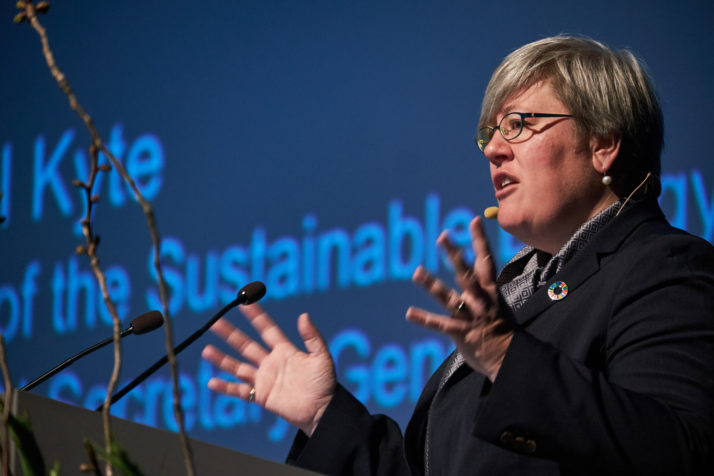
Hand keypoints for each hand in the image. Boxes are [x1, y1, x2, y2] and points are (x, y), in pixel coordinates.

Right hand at [201, 304, 335, 435]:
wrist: (323, 410)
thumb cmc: (325, 384)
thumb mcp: (321, 357)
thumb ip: (312, 337)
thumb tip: (303, 315)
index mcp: (285, 351)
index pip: (266, 330)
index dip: (256, 317)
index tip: (245, 304)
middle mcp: (271, 363)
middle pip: (246, 345)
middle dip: (230, 334)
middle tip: (215, 322)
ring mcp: (264, 379)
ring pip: (238, 366)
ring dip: (222, 359)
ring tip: (207, 350)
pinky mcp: (261, 396)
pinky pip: (240, 391)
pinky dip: (226, 387)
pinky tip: (212, 382)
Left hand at [406, 216, 512, 381]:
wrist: (509, 359)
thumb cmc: (501, 333)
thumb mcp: (495, 306)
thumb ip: (483, 292)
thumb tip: (476, 278)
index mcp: (489, 292)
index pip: (486, 261)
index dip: (480, 240)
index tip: (474, 219)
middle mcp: (479, 300)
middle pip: (466, 273)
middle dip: (455, 254)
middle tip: (443, 236)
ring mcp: (469, 316)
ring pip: (449, 297)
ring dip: (432, 284)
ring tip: (417, 271)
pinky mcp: (460, 332)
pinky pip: (440, 324)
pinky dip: (424, 318)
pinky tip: (409, 312)